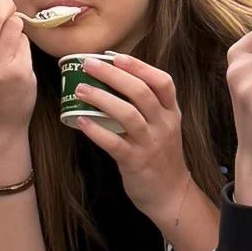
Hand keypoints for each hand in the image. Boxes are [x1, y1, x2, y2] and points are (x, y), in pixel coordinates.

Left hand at [70, 55, 193, 224]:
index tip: (116, 56)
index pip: (163, 82)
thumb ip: (147, 106)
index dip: (140, 67)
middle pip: (141, 92)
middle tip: (88, 65)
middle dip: (114, 75)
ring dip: (102, 99)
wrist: (171, 194)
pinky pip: (114, 143)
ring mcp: (150, 144)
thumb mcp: (163, 126)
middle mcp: (163, 125)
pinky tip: (80, 121)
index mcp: (171, 113)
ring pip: (128, 115)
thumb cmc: (161, 156)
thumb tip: (115, 78)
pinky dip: (96, 131)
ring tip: (80, 89)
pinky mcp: (136, 162)